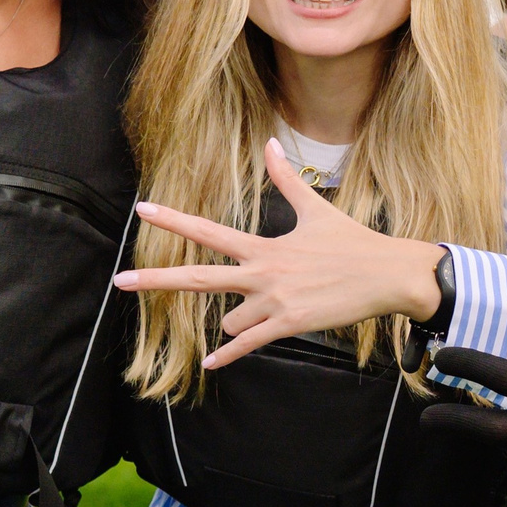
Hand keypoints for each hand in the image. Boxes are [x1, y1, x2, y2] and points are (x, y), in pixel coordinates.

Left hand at [114, 139, 444, 369]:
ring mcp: (275, 302)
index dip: (174, 219)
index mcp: (265, 246)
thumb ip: (287, 179)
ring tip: (272, 310)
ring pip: (231, 320)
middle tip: (120, 282)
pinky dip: (228, 355)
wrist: (387, 275)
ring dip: (237, 322)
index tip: (144, 209)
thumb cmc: (353, 242)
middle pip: (198, 278)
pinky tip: (210, 364)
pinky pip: (249, 344)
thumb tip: (272, 142)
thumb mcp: (316, 208)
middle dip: (156, 280)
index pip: (209, 232)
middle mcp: (262, 274)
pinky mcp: (290, 325)